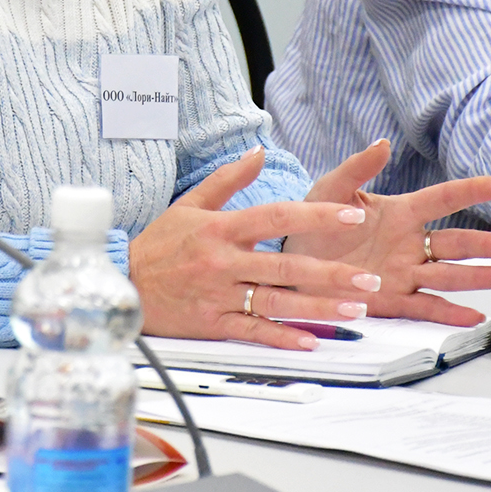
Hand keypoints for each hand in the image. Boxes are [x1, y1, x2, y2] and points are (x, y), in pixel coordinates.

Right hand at [130, 149, 402, 350]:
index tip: (353, 215)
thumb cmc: (157, 244)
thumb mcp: (189, 204)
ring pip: (276, 302)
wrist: (120, 283)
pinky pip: (253, 331)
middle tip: (370, 279)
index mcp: (221, 228)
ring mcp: (218, 295)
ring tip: (355, 309)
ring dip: (319, 306)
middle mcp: (223, 261)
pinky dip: (283, 337)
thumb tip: (260, 152)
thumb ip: (228, 178)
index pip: (276, 216)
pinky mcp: (212, 324)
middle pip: (285, 265)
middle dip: (332, 272)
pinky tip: (313, 340)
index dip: (317, 215)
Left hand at [284, 140, 490, 325]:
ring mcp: (403, 273)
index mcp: (399, 213)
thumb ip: (356, 168)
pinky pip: (425, 307)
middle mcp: (408, 244)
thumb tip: (381, 144)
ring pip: (449, 275)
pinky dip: (449, 313)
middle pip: (457, 244)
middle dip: (489, 246)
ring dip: (479, 277)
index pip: (442, 199)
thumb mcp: (329, 190)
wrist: (289, 262)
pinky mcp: (391, 300)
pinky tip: (473, 315)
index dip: (472, 191)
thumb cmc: (311, 222)